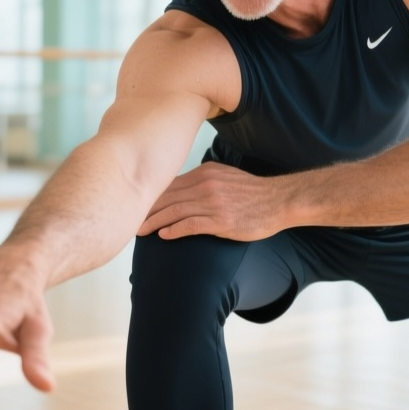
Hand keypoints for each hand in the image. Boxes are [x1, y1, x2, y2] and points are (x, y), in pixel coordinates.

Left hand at [138, 162, 283, 240]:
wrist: (278, 201)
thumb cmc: (253, 192)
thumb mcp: (226, 176)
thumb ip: (204, 180)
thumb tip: (184, 189)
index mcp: (205, 173)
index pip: (170, 184)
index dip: (151, 196)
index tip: (137, 205)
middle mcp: (205, 185)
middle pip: (167, 197)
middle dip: (147, 210)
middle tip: (130, 221)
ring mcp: (212, 202)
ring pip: (174, 211)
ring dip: (154, 222)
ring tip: (141, 231)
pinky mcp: (220, 220)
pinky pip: (190, 224)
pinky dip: (174, 230)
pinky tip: (163, 236)